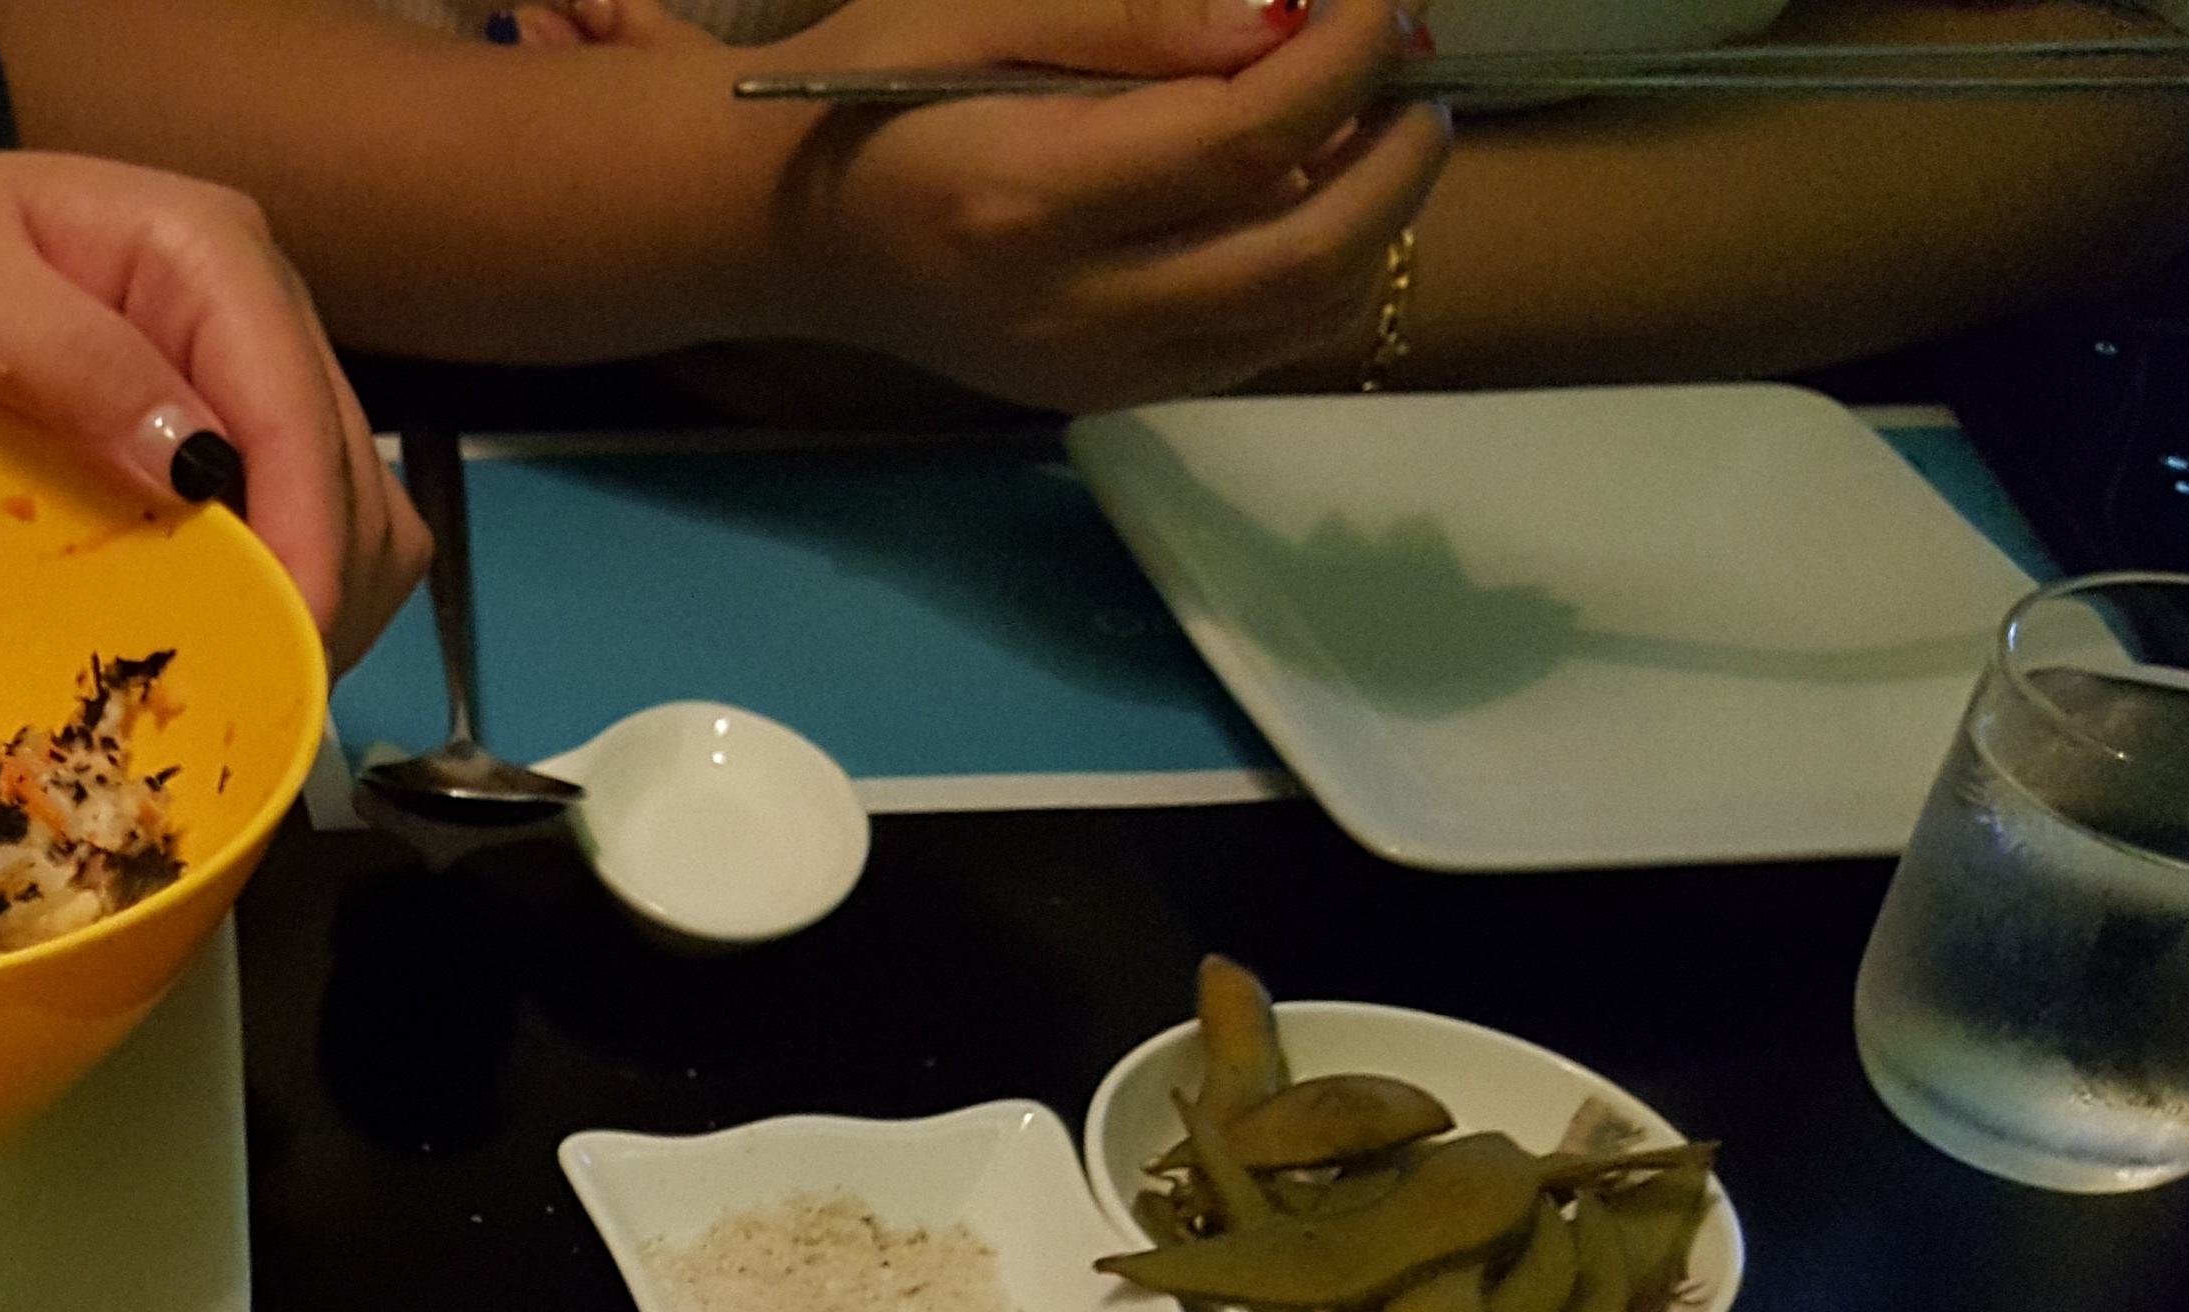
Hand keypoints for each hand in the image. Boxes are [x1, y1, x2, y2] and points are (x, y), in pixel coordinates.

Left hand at [0, 146, 429, 670]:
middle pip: (346, 468)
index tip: (288, 649)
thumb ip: (73, 364)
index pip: (295, 409)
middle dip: (317, 586)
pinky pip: (311, 515)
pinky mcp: (237, 415)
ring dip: (317, 597)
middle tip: (248, 696)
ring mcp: (256, 362)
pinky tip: (232, 633)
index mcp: (207, 250)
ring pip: (358, 501)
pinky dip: (292, 585)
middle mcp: (259, 301)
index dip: (308, 539)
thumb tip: (198, 472)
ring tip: (242, 676)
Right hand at [755, 0, 1448, 408]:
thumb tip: (1285, 19)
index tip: (1381, 2)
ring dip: (1378, 225)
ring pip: (1298, 319)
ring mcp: (1086, 369)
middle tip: (1418, 82)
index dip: (1343, 66)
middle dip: (1396, 161)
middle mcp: (1064, 308)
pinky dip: (1320, 277)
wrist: (771, 230)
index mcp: (1024, 198)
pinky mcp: (1098, 395)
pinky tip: (1315, 200)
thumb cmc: (864, 90)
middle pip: (1300, 252)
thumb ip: (1128, 14)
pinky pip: (1254, 351)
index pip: (1244, 141)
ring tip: (1383, 135)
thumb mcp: (973, 7)